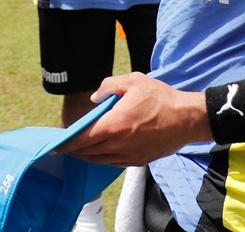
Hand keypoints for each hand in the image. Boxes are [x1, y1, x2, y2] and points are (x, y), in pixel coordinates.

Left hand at [57, 72, 210, 165]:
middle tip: (63, 145)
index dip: (66, 142)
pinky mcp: (138, 161)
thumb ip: (109, 86)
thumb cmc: (160, 98)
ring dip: (86, 155)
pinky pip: (113, 162)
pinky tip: (98, 152)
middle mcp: (119, 144)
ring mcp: (129, 155)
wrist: (188, 119)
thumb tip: (94, 99)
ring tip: (77, 149)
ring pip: (99, 160)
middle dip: (73, 149)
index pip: (82, 138)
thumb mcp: (133, 81)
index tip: (56, 142)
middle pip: (88, 152)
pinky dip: (101, 158)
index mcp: (114, 125)